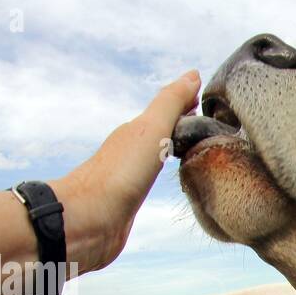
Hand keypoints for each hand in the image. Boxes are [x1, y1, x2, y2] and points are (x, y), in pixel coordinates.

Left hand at [50, 70, 200, 271]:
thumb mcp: (151, 130)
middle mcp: (131, 151)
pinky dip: (162, 176)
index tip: (208, 104)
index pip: (167, 112)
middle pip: (161, 133)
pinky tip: (166, 184)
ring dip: (172, 152)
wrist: (87, 219)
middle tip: (209, 129)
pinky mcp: (128, 203)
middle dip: (183, 128)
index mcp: (136, 132)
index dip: (186, 106)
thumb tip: (192, 75)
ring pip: (155, 158)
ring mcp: (128, 178)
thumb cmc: (118, 174)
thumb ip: (171, 103)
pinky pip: (150, 183)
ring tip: (195, 155)